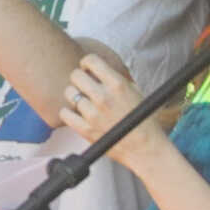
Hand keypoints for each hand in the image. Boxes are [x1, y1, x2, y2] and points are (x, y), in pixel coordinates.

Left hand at [63, 52, 160, 168]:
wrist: (145, 148)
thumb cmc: (143, 122)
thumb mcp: (136, 92)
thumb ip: (117, 79)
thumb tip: (101, 70)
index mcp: (117, 84)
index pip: (91, 60)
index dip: (87, 63)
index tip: (87, 69)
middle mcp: (103, 97)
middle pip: (75, 75)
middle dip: (80, 78)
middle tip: (84, 86)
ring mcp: (93, 113)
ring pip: (69, 93)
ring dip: (74, 95)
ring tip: (84, 101)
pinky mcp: (85, 129)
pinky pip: (64, 113)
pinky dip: (68, 112)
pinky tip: (77, 114)